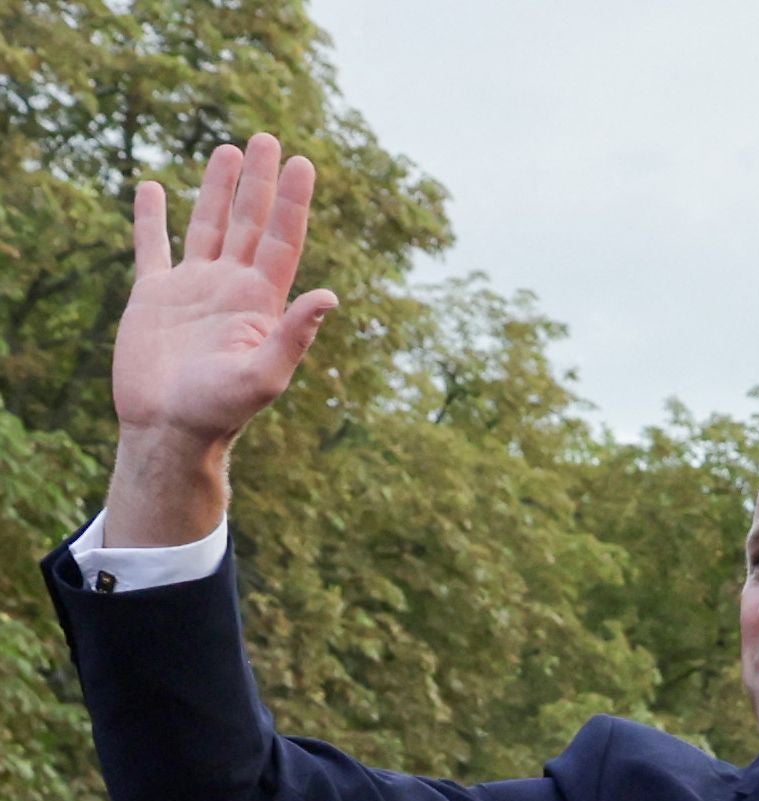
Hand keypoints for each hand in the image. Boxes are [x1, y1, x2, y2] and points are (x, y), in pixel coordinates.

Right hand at [107, 136, 339, 543]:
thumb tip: (331, 294)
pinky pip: (152, 247)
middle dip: (260, 182)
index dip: (294, 202)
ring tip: (229, 150)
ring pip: (208, 226)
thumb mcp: (264, 375)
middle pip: (250, 222)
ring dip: (218, 189)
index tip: (305, 163)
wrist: (169, 428)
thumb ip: (295, 334)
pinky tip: (154, 189)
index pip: (282, 240)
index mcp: (260, 302)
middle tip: (269, 139)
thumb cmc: (220, 411)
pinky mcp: (154, 296)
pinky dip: (152, 218)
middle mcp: (231, 288)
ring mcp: (193, 288)